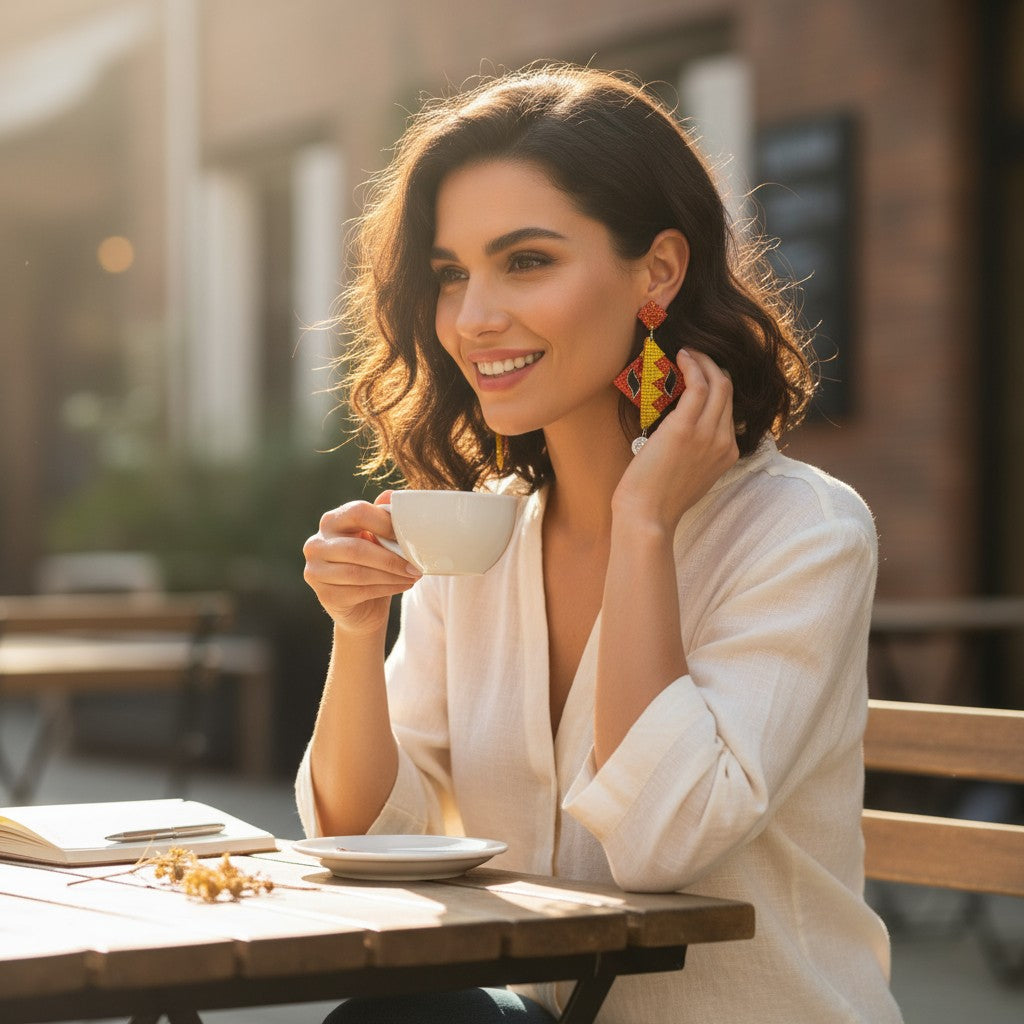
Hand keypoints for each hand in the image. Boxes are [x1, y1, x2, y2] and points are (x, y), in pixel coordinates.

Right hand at [302, 490, 421, 636]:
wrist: (362, 606)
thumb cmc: (373, 564)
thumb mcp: (378, 538)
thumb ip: (383, 516)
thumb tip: (395, 495)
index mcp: (331, 521)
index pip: (357, 512)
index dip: (385, 523)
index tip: (409, 536)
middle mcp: (316, 543)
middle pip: (357, 548)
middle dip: (391, 558)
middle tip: (416, 565)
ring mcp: (315, 571)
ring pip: (359, 572)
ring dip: (392, 575)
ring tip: (413, 575)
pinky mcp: (325, 595)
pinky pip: (360, 591)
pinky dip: (387, 588)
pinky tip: (403, 585)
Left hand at [613, 348, 738, 530]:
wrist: (647, 516)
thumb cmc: (657, 499)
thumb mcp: (689, 475)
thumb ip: (696, 453)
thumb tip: (682, 433)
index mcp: (728, 454)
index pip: (729, 409)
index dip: (716, 386)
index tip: (699, 374)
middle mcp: (724, 441)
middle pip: (728, 391)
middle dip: (713, 367)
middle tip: (694, 356)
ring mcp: (708, 434)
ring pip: (718, 383)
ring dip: (703, 361)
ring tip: (687, 352)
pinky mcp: (686, 428)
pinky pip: (698, 384)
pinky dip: (693, 365)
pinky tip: (681, 357)